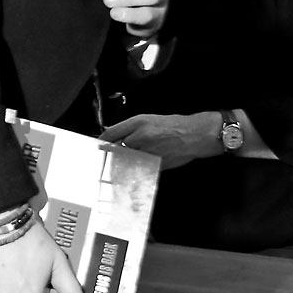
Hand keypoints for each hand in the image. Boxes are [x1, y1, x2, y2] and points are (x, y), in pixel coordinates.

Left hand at [100, 111, 221, 169]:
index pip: (111, 133)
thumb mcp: (150, 121)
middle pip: (116, 149)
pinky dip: (134, 172)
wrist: (194, 134)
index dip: (101, 141)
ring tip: (118, 168)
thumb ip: (132, 129)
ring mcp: (147, 151)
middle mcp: (140, 136)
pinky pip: (138, 170)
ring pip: (125, 161)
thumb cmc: (174, 126)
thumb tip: (117, 138)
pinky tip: (133, 172)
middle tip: (105, 160)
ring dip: (120, 166)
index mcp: (138, 123)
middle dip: (110, 155)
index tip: (98, 146)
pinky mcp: (154, 163)